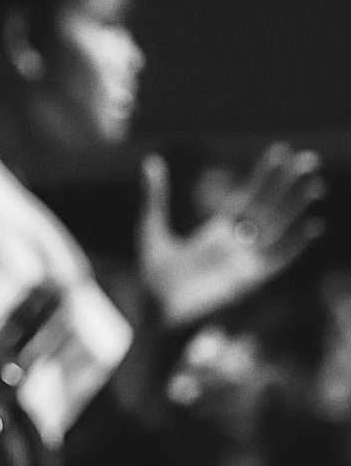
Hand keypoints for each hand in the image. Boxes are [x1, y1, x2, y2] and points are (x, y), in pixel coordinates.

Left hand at [138, 143, 323, 327]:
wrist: (155, 314)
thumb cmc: (152, 279)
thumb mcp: (152, 229)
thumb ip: (156, 197)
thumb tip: (153, 161)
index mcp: (217, 232)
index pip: (248, 198)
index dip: (265, 176)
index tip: (281, 151)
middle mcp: (237, 244)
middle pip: (269, 208)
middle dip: (288, 185)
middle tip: (309, 158)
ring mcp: (245, 261)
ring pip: (278, 229)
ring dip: (296, 208)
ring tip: (314, 185)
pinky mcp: (249, 280)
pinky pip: (279, 260)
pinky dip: (295, 244)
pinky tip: (312, 226)